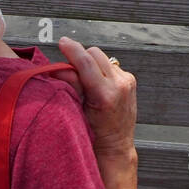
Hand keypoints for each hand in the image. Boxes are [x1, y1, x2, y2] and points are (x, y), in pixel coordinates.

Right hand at [56, 36, 136, 157]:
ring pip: (102, 58)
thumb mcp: (77, 111)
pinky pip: (110, 65)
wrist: (115, 146)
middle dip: (80, 57)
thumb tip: (59, 67)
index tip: (62, 43)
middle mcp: (120, 85)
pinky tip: (97, 85)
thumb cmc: (94, 135)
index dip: (72, 50)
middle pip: (94, 54)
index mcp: (105, 95)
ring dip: (90, 64)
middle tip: (69, 71)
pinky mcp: (130, 80)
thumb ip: (71, 85)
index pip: (87, 62)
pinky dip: (100, 70)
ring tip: (85, 82)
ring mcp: (127, 82)